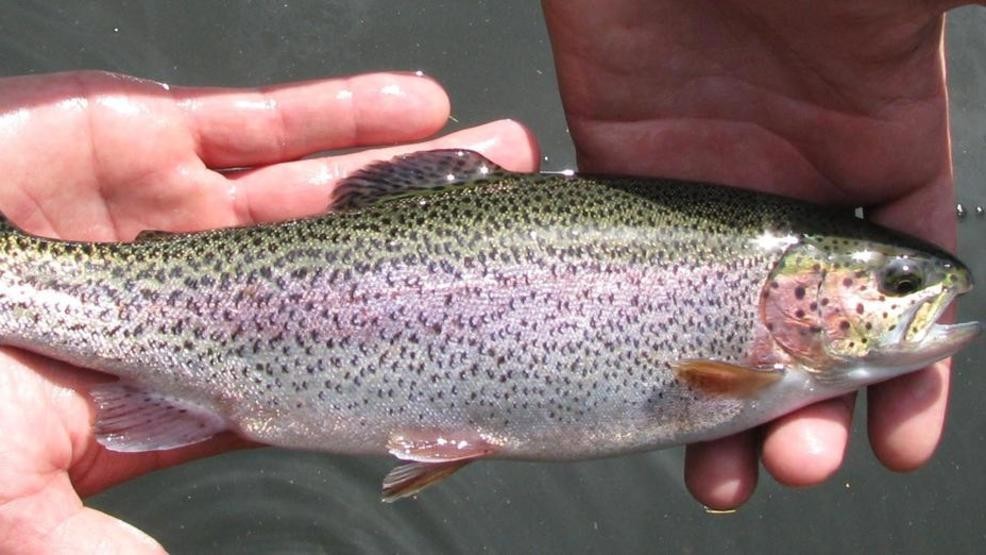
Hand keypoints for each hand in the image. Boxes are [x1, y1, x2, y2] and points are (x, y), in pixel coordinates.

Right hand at [0, 70, 538, 552]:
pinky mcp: (145, 139)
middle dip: (446, 240)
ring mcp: (180, 216)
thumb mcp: (20, 502)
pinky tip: (417, 108)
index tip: (499, 330)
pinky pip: (262, 123)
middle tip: (534, 220)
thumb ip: (101, 547)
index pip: (333, 369)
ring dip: (419, 170)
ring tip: (504, 151)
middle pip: (356, 267)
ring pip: (324, 190)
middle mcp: (210, 297)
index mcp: (200, 379)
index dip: (417, 352)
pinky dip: (342, 114)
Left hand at [543, 0, 977, 508]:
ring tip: (721, 479)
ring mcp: (698, 183)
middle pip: (803, 328)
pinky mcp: (615, 173)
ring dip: (722, 412)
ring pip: (712, 323)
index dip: (911, 370)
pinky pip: (626, 274)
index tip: (906, 441)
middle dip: (811, 411)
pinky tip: (640, 410)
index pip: (904, 284)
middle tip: (799, 463)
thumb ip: (952, 42)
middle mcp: (786, 179)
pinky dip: (634, 345)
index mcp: (872, 146)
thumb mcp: (904, 4)